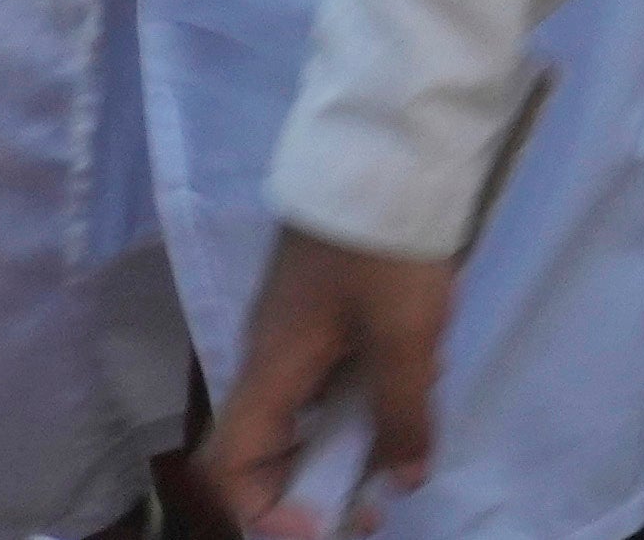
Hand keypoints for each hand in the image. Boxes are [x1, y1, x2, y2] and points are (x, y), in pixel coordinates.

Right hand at [203, 226, 457, 532]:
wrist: (390, 142)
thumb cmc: (385, 243)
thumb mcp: (404, 333)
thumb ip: (402, 412)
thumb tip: (401, 483)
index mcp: (270, 366)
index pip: (231, 466)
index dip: (265, 512)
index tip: (324, 524)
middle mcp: (271, 354)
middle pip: (269, 447)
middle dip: (315, 487)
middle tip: (374, 505)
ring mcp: (300, 326)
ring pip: (308, 410)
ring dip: (349, 440)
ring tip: (403, 448)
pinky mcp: (331, 302)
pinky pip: (335, 372)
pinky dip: (366, 395)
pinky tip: (412, 385)